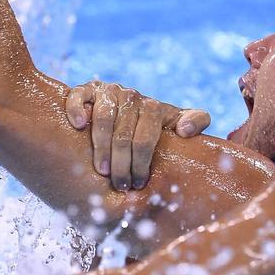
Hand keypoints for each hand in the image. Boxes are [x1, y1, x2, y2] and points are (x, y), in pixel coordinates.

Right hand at [65, 81, 211, 190]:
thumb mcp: (175, 124)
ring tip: (102, 170)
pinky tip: (79, 126)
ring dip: (102, 146)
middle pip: (124, 133)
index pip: (147, 136)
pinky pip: (79, 95)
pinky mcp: (87, 89)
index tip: (139, 182)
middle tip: (120, 185)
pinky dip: (78, 109)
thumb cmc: (152, 126)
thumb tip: (185, 130)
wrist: (123, 109)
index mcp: (153, 106)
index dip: (142, 161)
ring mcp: (108, 91)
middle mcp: (131, 96)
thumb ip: (196, 120)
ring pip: (103, 118)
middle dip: (122, 163)